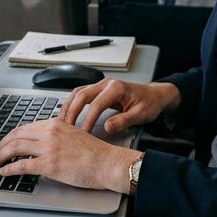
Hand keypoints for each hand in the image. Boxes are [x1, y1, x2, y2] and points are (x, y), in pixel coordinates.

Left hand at [0, 118, 141, 192]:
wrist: (106, 162)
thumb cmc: (95, 152)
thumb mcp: (73, 134)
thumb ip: (55, 136)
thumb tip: (40, 144)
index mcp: (54, 124)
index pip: (25, 127)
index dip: (11, 136)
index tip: (6, 142)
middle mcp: (49, 133)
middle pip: (15, 136)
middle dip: (2, 145)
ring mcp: (48, 148)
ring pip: (14, 148)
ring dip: (1, 156)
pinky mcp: (48, 164)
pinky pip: (21, 165)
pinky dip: (8, 169)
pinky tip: (4, 172)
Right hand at [59, 78, 179, 135]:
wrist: (154, 95)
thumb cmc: (149, 104)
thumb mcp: (140, 115)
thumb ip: (123, 121)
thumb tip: (106, 128)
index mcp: (117, 88)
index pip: (96, 104)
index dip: (88, 119)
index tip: (83, 133)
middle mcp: (106, 83)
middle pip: (82, 95)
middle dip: (72, 112)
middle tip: (66, 128)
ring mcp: (101, 85)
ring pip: (78, 92)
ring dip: (68, 106)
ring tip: (62, 122)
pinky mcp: (98, 89)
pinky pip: (80, 94)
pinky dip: (72, 103)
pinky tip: (67, 114)